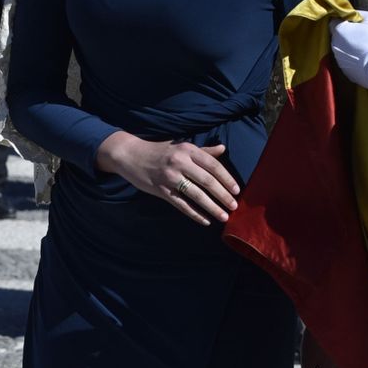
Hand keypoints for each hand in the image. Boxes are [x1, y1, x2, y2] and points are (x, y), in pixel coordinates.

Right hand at [95, 132, 239, 225]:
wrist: (131, 155)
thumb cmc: (159, 151)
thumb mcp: (181, 147)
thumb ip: (203, 151)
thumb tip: (223, 149)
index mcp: (188, 150)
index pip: (213, 166)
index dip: (227, 179)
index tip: (237, 191)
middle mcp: (180, 162)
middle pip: (207, 181)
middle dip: (223, 196)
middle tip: (234, 206)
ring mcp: (169, 177)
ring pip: (196, 195)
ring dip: (212, 207)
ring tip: (224, 216)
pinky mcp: (161, 190)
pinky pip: (181, 205)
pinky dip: (195, 214)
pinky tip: (205, 221)